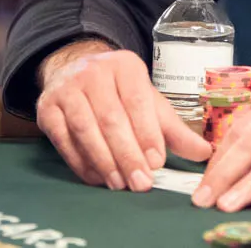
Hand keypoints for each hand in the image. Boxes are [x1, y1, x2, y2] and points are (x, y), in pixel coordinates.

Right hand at [36, 41, 212, 192]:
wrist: (75, 70)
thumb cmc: (120, 92)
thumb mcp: (149, 102)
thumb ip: (174, 129)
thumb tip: (204, 153)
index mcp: (125, 66)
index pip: (137, 101)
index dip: (147, 133)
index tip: (157, 162)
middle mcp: (93, 72)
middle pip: (111, 118)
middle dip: (127, 154)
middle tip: (141, 183)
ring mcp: (66, 89)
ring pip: (85, 130)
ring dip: (104, 161)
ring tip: (120, 185)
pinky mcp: (46, 109)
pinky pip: (64, 140)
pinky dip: (81, 163)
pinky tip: (97, 178)